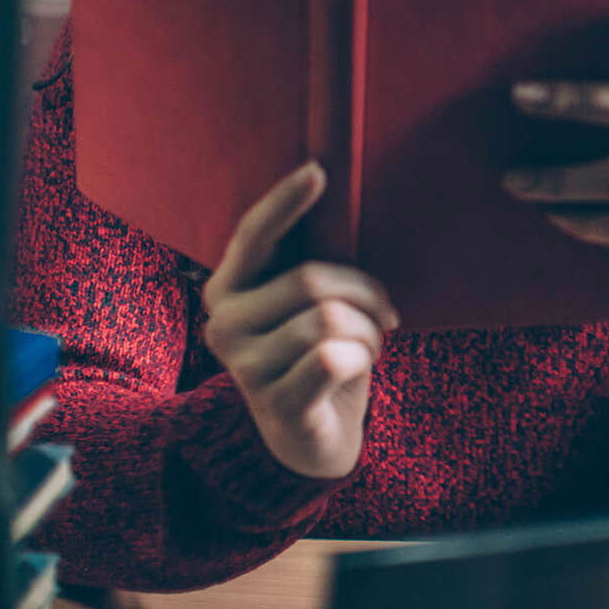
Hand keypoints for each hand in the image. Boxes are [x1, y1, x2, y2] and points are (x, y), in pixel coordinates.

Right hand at [201, 162, 399, 478]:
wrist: (310, 437)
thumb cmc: (315, 353)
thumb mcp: (306, 304)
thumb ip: (308, 262)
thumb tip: (330, 191)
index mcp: (228, 289)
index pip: (253, 235)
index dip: (285, 202)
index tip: (318, 171)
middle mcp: (223, 325)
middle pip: (311, 280)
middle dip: (364, 292)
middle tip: (384, 313)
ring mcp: (244, 368)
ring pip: (329, 320)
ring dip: (367, 332)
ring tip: (365, 347)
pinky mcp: (275, 404)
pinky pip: (333, 359)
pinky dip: (362, 358)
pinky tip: (356, 369)